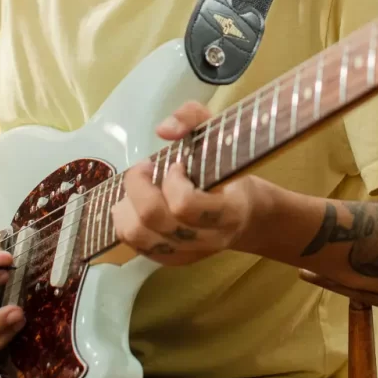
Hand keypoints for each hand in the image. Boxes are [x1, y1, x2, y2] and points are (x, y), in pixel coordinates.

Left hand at [111, 101, 262, 265]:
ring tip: (138, 187)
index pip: (185, 205)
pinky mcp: (174, 260)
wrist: (251, 215)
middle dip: (138, 187)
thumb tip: (163, 130)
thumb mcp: (221, 132)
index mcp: (228, 210)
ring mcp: (189, 253)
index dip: (172, 181)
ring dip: (127, 206)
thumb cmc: (233, 169)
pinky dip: (126, 222)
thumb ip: (194, 117)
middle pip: (155, 220)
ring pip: (139, 236)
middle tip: (146, 169)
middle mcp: (208, 238)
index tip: (177, 164)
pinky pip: (136, 246)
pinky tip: (136, 205)